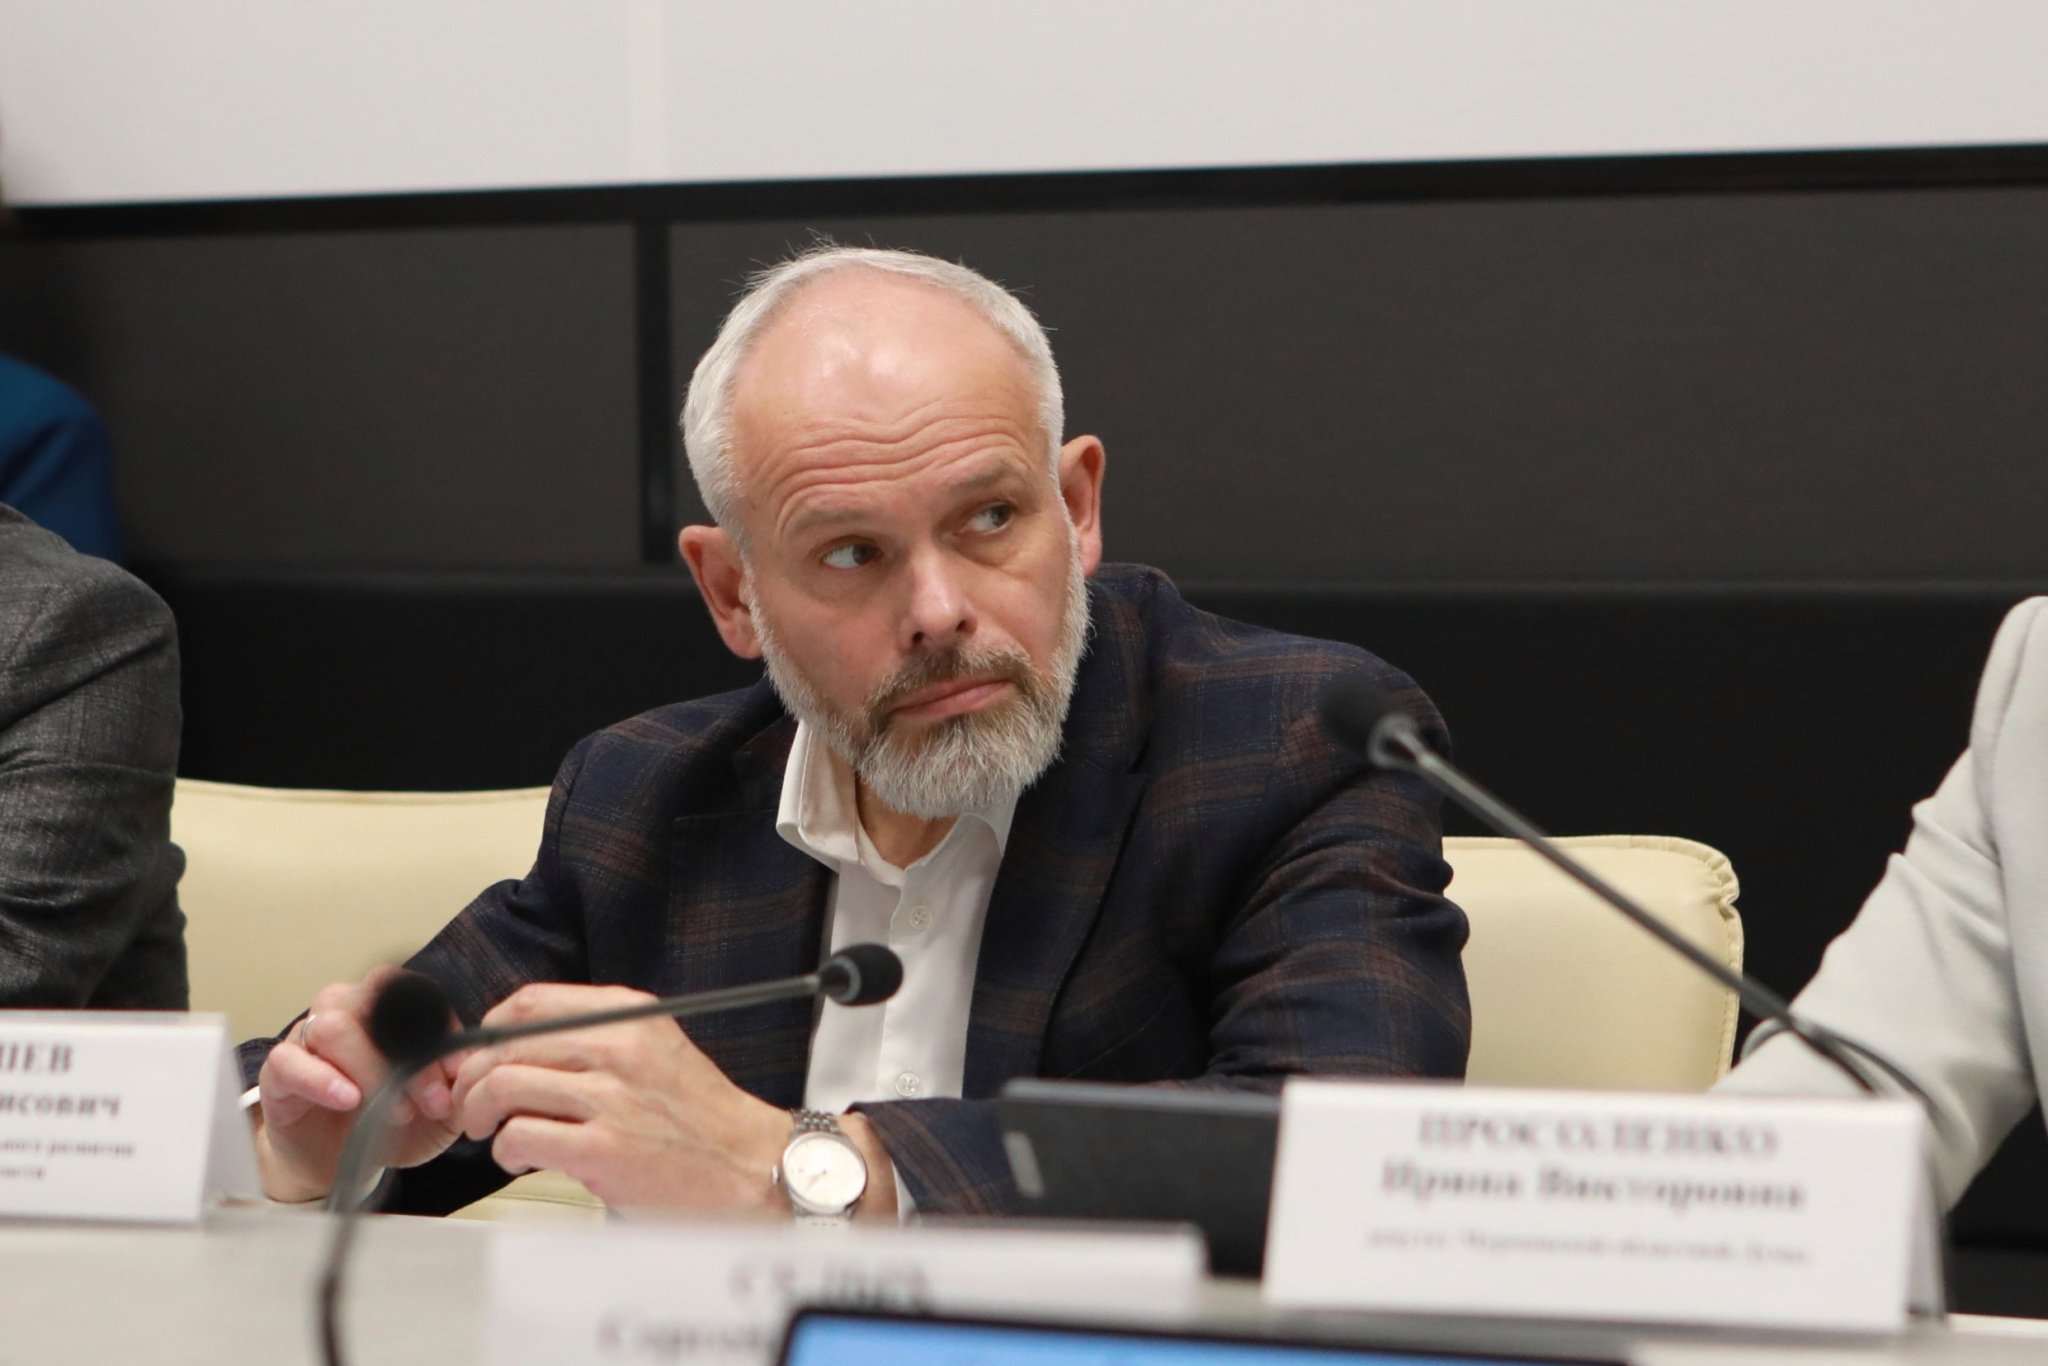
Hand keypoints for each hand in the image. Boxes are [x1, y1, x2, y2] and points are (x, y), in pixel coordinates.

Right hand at [252, 964, 464, 1202]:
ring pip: (334, 1025)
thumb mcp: (439, 1111)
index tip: (460, 1070)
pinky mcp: (279, 1071)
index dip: (441, 1025)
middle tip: (434, 1102)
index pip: (414, 990)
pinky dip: (322, 1078)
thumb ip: (458, 1086)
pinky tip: (348, 1099)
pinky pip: (290, 1059)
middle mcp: (347, 1011)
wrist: (340, 1162)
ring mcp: (309, 1037)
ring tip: (396, 1111)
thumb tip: (471, 1068)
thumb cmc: (390, 1123)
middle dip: (413, 1055)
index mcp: (387, 1010)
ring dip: (372, 1068)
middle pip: (375, 1004)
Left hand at [450, 982, 809, 1217]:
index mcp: (629, 1015)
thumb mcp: (655, 1051)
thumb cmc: (700, 1119)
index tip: (478, 1056)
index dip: (487, 1030)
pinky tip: (522, 1159)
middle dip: (470, 1078)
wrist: (752, 1165)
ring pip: (501, 1086)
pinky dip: (505, 1153)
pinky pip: (518, 1136)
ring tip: (492, 1133)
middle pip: (505, 1044)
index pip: (529, 1001)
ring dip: (480, 1114)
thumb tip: (514, 1048)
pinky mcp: (603, 1149)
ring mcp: (611, 1098)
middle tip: (471, 1105)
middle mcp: (618, 1046)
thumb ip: (595, 1040)